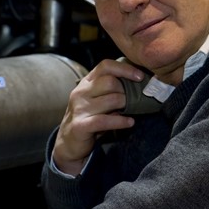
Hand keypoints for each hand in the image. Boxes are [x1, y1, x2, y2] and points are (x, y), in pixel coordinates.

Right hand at [52, 59, 143, 174]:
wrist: (68, 142)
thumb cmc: (88, 118)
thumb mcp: (97, 100)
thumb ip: (111, 90)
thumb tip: (137, 85)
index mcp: (86, 82)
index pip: (106, 66)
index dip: (125, 69)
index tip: (140, 77)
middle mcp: (81, 92)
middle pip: (110, 82)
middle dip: (127, 90)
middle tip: (136, 99)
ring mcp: (80, 108)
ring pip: (112, 100)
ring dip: (127, 105)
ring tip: (133, 110)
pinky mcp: (81, 125)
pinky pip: (105, 120)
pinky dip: (121, 121)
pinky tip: (130, 122)